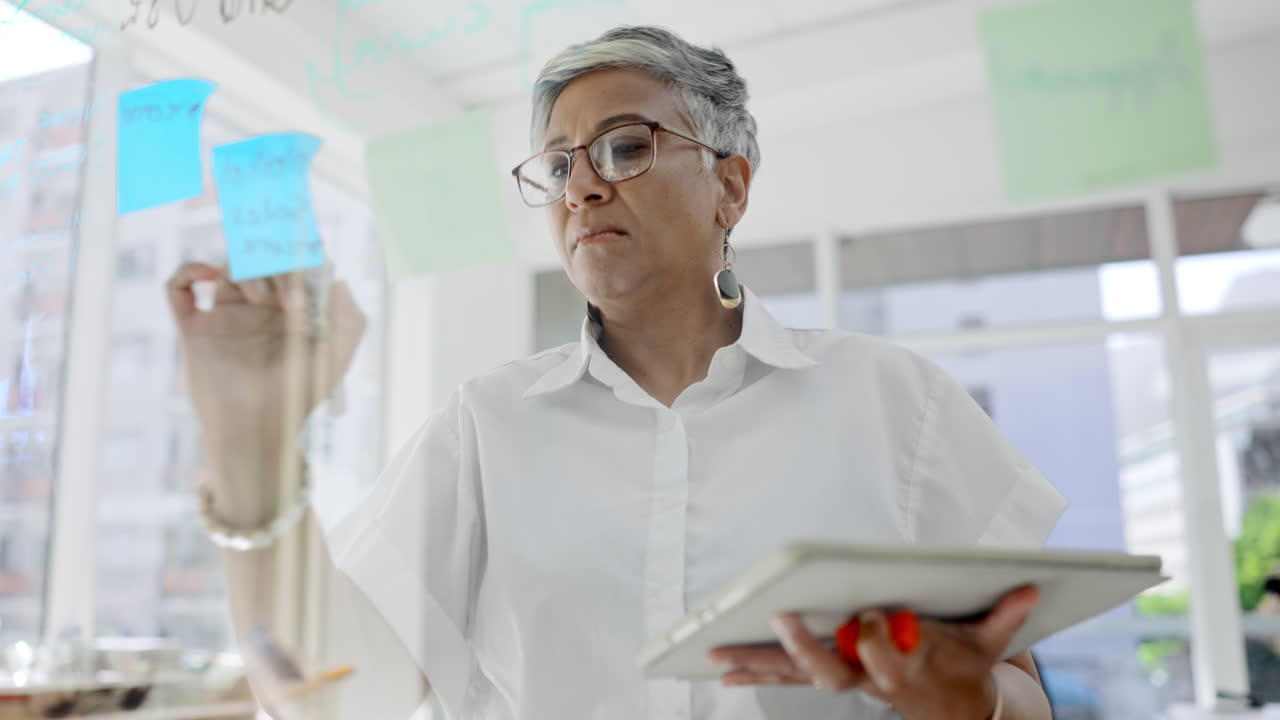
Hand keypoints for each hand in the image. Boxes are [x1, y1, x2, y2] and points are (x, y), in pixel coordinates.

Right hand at [165, 262, 365, 465]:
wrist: (257, 429)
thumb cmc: (298, 397)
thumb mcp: (337, 359)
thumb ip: (350, 319)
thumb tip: (338, 280)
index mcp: (291, 310)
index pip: (292, 264)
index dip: (301, 255)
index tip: (311, 263)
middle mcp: (258, 309)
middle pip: (261, 259)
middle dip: (277, 265)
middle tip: (289, 295)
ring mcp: (225, 316)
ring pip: (227, 267)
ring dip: (245, 269)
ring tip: (260, 299)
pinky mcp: (195, 329)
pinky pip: (178, 287)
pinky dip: (188, 271)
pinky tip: (209, 276)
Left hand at [707, 585, 1040, 719]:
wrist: (957, 711)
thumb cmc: (967, 664)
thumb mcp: (992, 644)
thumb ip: (1007, 616)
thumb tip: (1031, 585)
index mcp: (908, 666)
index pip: (889, 651)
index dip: (879, 635)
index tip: (872, 611)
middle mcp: (872, 679)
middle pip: (833, 671)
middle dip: (806, 647)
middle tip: (779, 617)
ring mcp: (848, 682)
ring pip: (797, 677)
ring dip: (758, 665)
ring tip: (717, 654)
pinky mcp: (831, 679)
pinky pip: (786, 679)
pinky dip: (755, 673)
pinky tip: (722, 668)